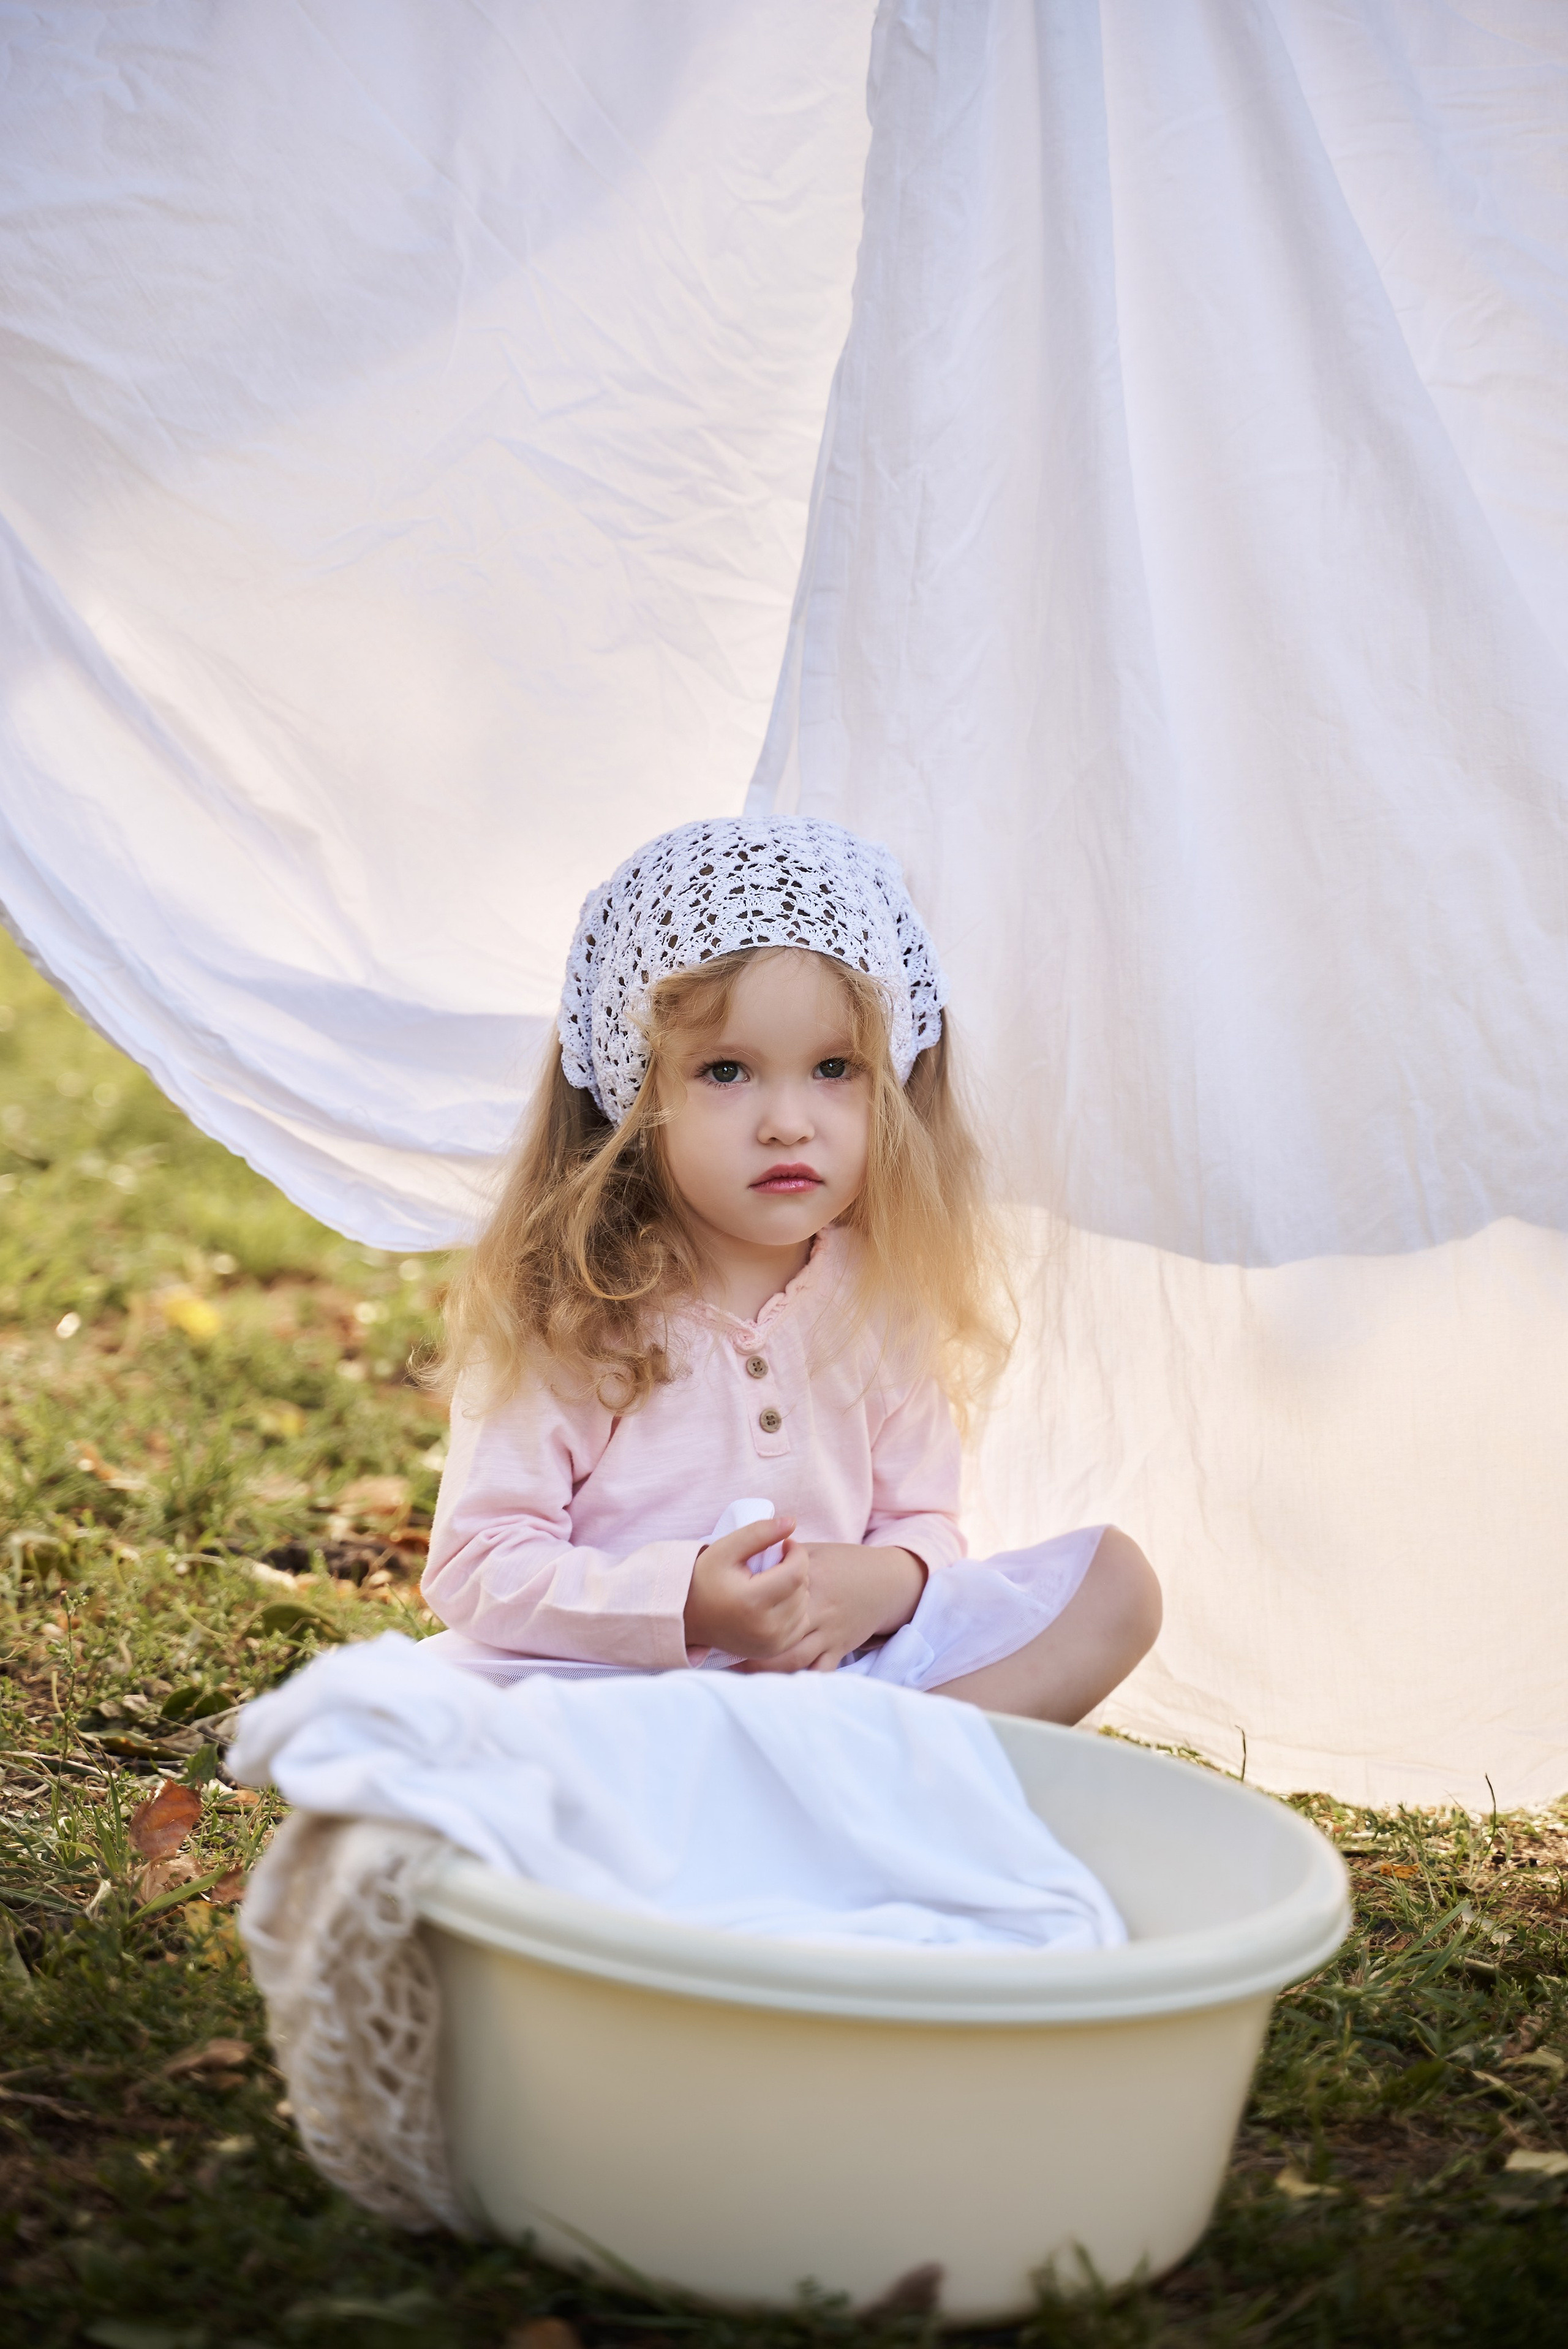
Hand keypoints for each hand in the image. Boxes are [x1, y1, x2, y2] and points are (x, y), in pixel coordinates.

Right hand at [683, 1515, 809, 1659]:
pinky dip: (794, 1610)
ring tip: (772, 1581)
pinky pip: (801, 1625)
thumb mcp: (726, 1549)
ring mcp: (770, 1644)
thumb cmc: (705, 1578)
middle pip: (802, 1589)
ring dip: (796, 1589)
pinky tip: (775, 1600)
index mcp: (752, 1602)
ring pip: (805, 1607)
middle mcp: (765, 1628)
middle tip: (774, 1563)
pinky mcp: (773, 1651)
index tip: (784, 1544)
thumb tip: (792, 1522)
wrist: (688, 1618)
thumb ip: (759, 1532)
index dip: (797, 1552)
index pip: (797, 1572)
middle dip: (795, 1569)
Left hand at [740, 1543, 926, 1674]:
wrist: (887, 1582)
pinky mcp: (839, 1649)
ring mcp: (828, 1633)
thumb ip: (784, 1556)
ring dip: (767, 1669)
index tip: (720, 1616)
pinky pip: (819, 1671)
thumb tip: (752, 1554)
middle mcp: (817, 1610)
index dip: (746, 1607)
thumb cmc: (845, 1563)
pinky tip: (777, 1685)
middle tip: (723, 1654)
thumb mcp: (815, 1552)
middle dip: (749, 1648)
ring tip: (742, 1672)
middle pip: (777, 1636)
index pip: (773, 1596)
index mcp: (808, 1581)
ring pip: (794, 1660)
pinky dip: (799, 1679)